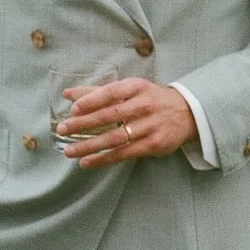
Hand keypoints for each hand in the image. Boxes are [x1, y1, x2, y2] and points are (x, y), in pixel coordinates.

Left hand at [58, 78, 196, 167]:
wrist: (186, 113)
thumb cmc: (150, 98)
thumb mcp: (130, 89)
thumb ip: (98, 91)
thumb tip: (68, 94)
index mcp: (137, 87)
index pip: (111, 92)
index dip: (91, 100)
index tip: (73, 109)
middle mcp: (144, 105)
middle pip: (110, 115)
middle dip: (84, 123)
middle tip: (63, 129)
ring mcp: (150, 126)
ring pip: (115, 138)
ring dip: (90, 145)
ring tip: (69, 151)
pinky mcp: (153, 145)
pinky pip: (124, 153)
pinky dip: (104, 159)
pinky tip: (87, 162)